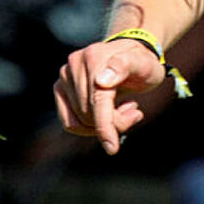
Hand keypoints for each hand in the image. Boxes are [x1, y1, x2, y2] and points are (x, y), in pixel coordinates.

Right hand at [55, 37, 171, 154]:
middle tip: (134, 112)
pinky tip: (107, 114)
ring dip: (103, 124)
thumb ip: (125, 67)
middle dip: (113, 123)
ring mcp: (64, 76)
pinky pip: (69, 122)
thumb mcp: (144, 64)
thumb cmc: (142, 63)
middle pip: (89, 113)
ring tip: (123, 108)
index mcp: (95, 57)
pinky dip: (88, 127)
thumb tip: (101, 81)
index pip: (97, 100)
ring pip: (79, 120)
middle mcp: (74, 63)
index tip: (112, 148)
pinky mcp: (60, 88)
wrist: (131, 55)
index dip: (105, 126)